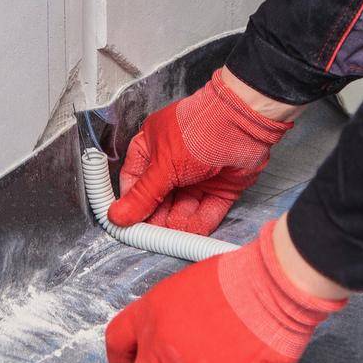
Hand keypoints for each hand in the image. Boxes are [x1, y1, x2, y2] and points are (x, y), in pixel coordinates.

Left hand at [105, 217, 347, 362]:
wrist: (273, 285)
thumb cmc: (239, 278)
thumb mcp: (185, 287)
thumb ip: (165, 319)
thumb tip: (161, 341)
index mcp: (151, 314)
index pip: (117, 342)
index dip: (120, 359)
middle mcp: (162, 345)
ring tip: (223, 357)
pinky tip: (241, 361)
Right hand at [107, 69, 294, 234]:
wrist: (243, 124)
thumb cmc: (200, 128)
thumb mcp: (163, 164)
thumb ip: (143, 195)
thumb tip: (119, 214)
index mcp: (153, 146)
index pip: (134, 179)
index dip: (130, 201)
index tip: (125, 222)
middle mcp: (174, 161)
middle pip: (159, 197)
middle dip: (155, 217)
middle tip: (148, 236)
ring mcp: (198, 175)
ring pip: (183, 207)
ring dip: (177, 223)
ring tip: (170, 237)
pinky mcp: (221, 188)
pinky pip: (207, 210)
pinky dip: (200, 223)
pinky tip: (190, 234)